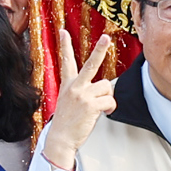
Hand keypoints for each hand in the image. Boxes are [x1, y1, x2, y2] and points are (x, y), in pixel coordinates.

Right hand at [39, 28, 119, 170]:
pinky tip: (103, 113)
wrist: (60, 139)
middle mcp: (75, 87)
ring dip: (108, 98)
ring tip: (100, 107)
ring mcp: (82, 95)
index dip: (65, 45)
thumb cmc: (67, 123)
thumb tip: (104, 88)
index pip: (66, 61)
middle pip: (90, 64)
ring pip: (107, 87)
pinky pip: (110, 101)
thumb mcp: (68, 101)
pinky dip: (110, 108)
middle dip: (100, 49)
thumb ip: (83, 91)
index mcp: (68, 85)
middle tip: (106, 37)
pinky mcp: (90, 105)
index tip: (63, 32)